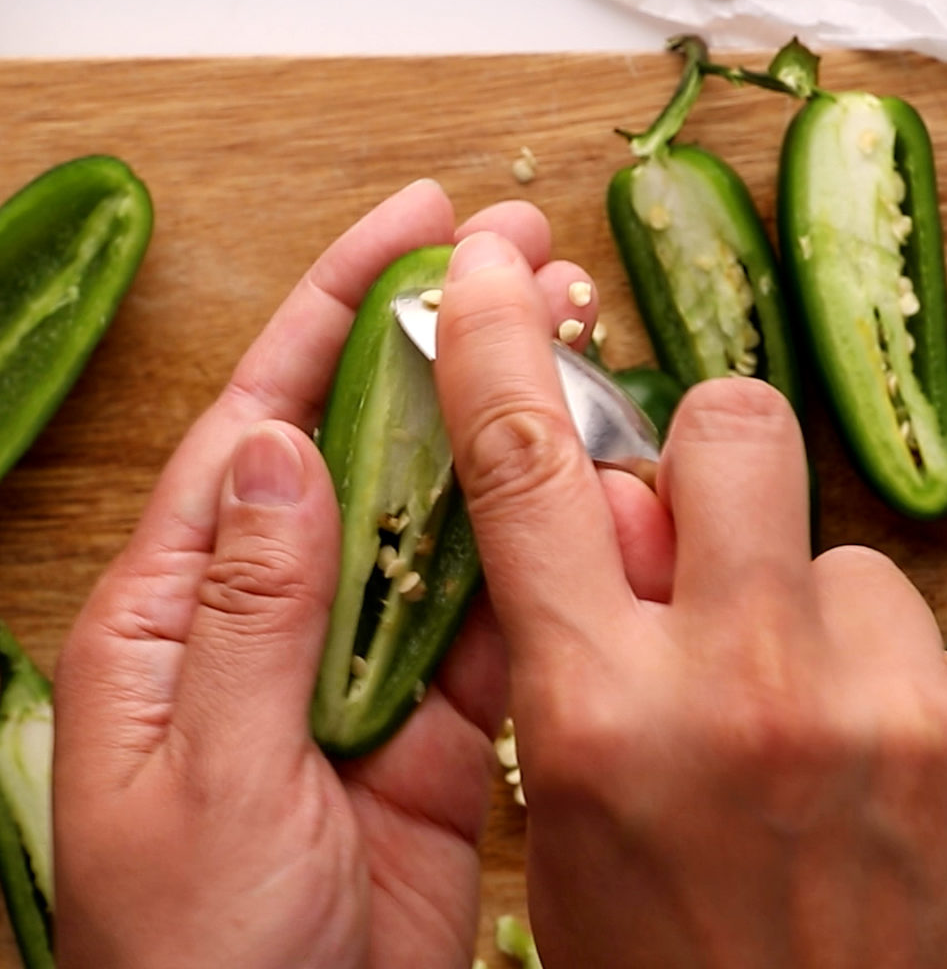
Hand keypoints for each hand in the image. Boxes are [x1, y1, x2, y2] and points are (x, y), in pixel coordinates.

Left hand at [52, 182, 598, 968]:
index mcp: (176, 608)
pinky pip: (490, 611)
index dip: (334, 309)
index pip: (259, 417)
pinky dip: (543, 552)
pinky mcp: (433, 717)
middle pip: (362, 440)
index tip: (411, 226)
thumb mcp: (203, 781)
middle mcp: (270, 609)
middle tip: (525, 254)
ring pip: (440, 516)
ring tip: (582, 349)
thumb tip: (277, 446)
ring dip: (503, 433)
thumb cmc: (189, 958)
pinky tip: (595, 495)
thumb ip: (247, 612)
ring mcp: (359, 658)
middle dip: (439, 341)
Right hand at [435, 230, 946, 968]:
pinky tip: (865, 766)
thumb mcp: (565, 813)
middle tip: (706, 537)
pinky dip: (878, 672)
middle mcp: (736, 685)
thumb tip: (614, 517)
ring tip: (799, 709)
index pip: (524, 471)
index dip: (494, 345)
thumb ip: (572, 645)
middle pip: (733, 421)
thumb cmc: (669, 961)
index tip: (483, 267)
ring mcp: (873, 701)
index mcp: (596, 712)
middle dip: (713, 452)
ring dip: (808, 599)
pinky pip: (911, 624)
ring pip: (838, 541)